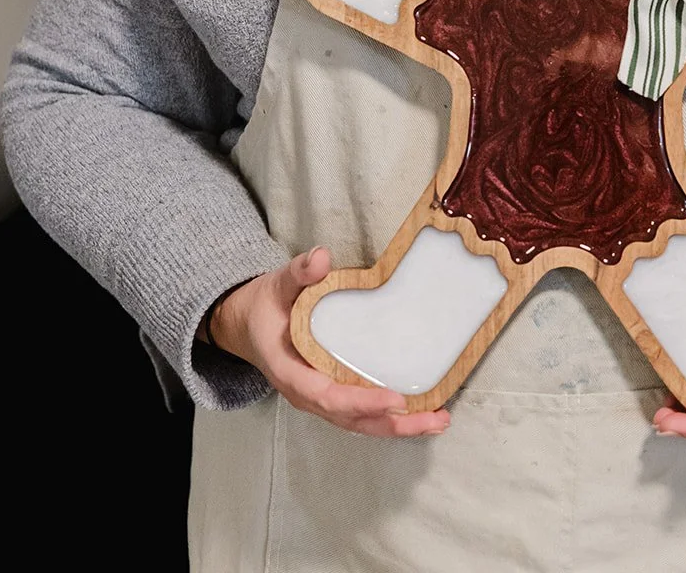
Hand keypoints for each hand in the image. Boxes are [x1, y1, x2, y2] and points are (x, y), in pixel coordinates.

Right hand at [207, 246, 450, 437]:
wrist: (247, 324)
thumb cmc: (266, 305)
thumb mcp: (277, 284)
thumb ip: (298, 272)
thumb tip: (321, 259)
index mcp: (289, 372)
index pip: (327, 396)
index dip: (361, 403)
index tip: (396, 399)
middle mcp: (305, 394)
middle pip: (351, 420)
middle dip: (393, 424)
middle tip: (434, 419)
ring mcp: (319, 399)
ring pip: (359, 423)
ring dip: (398, 426)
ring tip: (438, 420)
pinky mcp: (331, 394)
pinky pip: (360, 415)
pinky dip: (389, 418)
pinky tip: (419, 413)